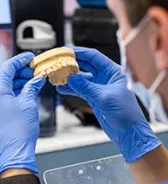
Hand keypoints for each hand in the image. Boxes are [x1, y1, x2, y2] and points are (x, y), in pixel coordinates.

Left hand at [0, 52, 45, 176]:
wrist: (13, 152)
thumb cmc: (19, 131)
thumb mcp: (28, 104)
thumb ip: (31, 87)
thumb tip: (37, 79)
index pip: (7, 67)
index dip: (20, 60)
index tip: (30, 58)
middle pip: (1, 73)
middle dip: (17, 70)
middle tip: (32, 70)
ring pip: (0, 84)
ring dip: (15, 80)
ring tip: (31, 81)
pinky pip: (0, 94)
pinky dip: (11, 90)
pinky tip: (24, 90)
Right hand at [57, 47, 160, 162]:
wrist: (128, 131)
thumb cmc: (123, 112)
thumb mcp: (103, 97)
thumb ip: (85, 87)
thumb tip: (70, 77)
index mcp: (112, 71)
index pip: (93, 57)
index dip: (79, 53)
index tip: (65, 51)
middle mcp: (105, 77)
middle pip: (85, 66)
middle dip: (72, 64)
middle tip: (58, 62)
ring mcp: (98, 87)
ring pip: (81, 78)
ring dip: (69, 78)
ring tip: (56, 77)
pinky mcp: (94, 97)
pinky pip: (80, 90)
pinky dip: (70, 89)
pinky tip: (61, 88)